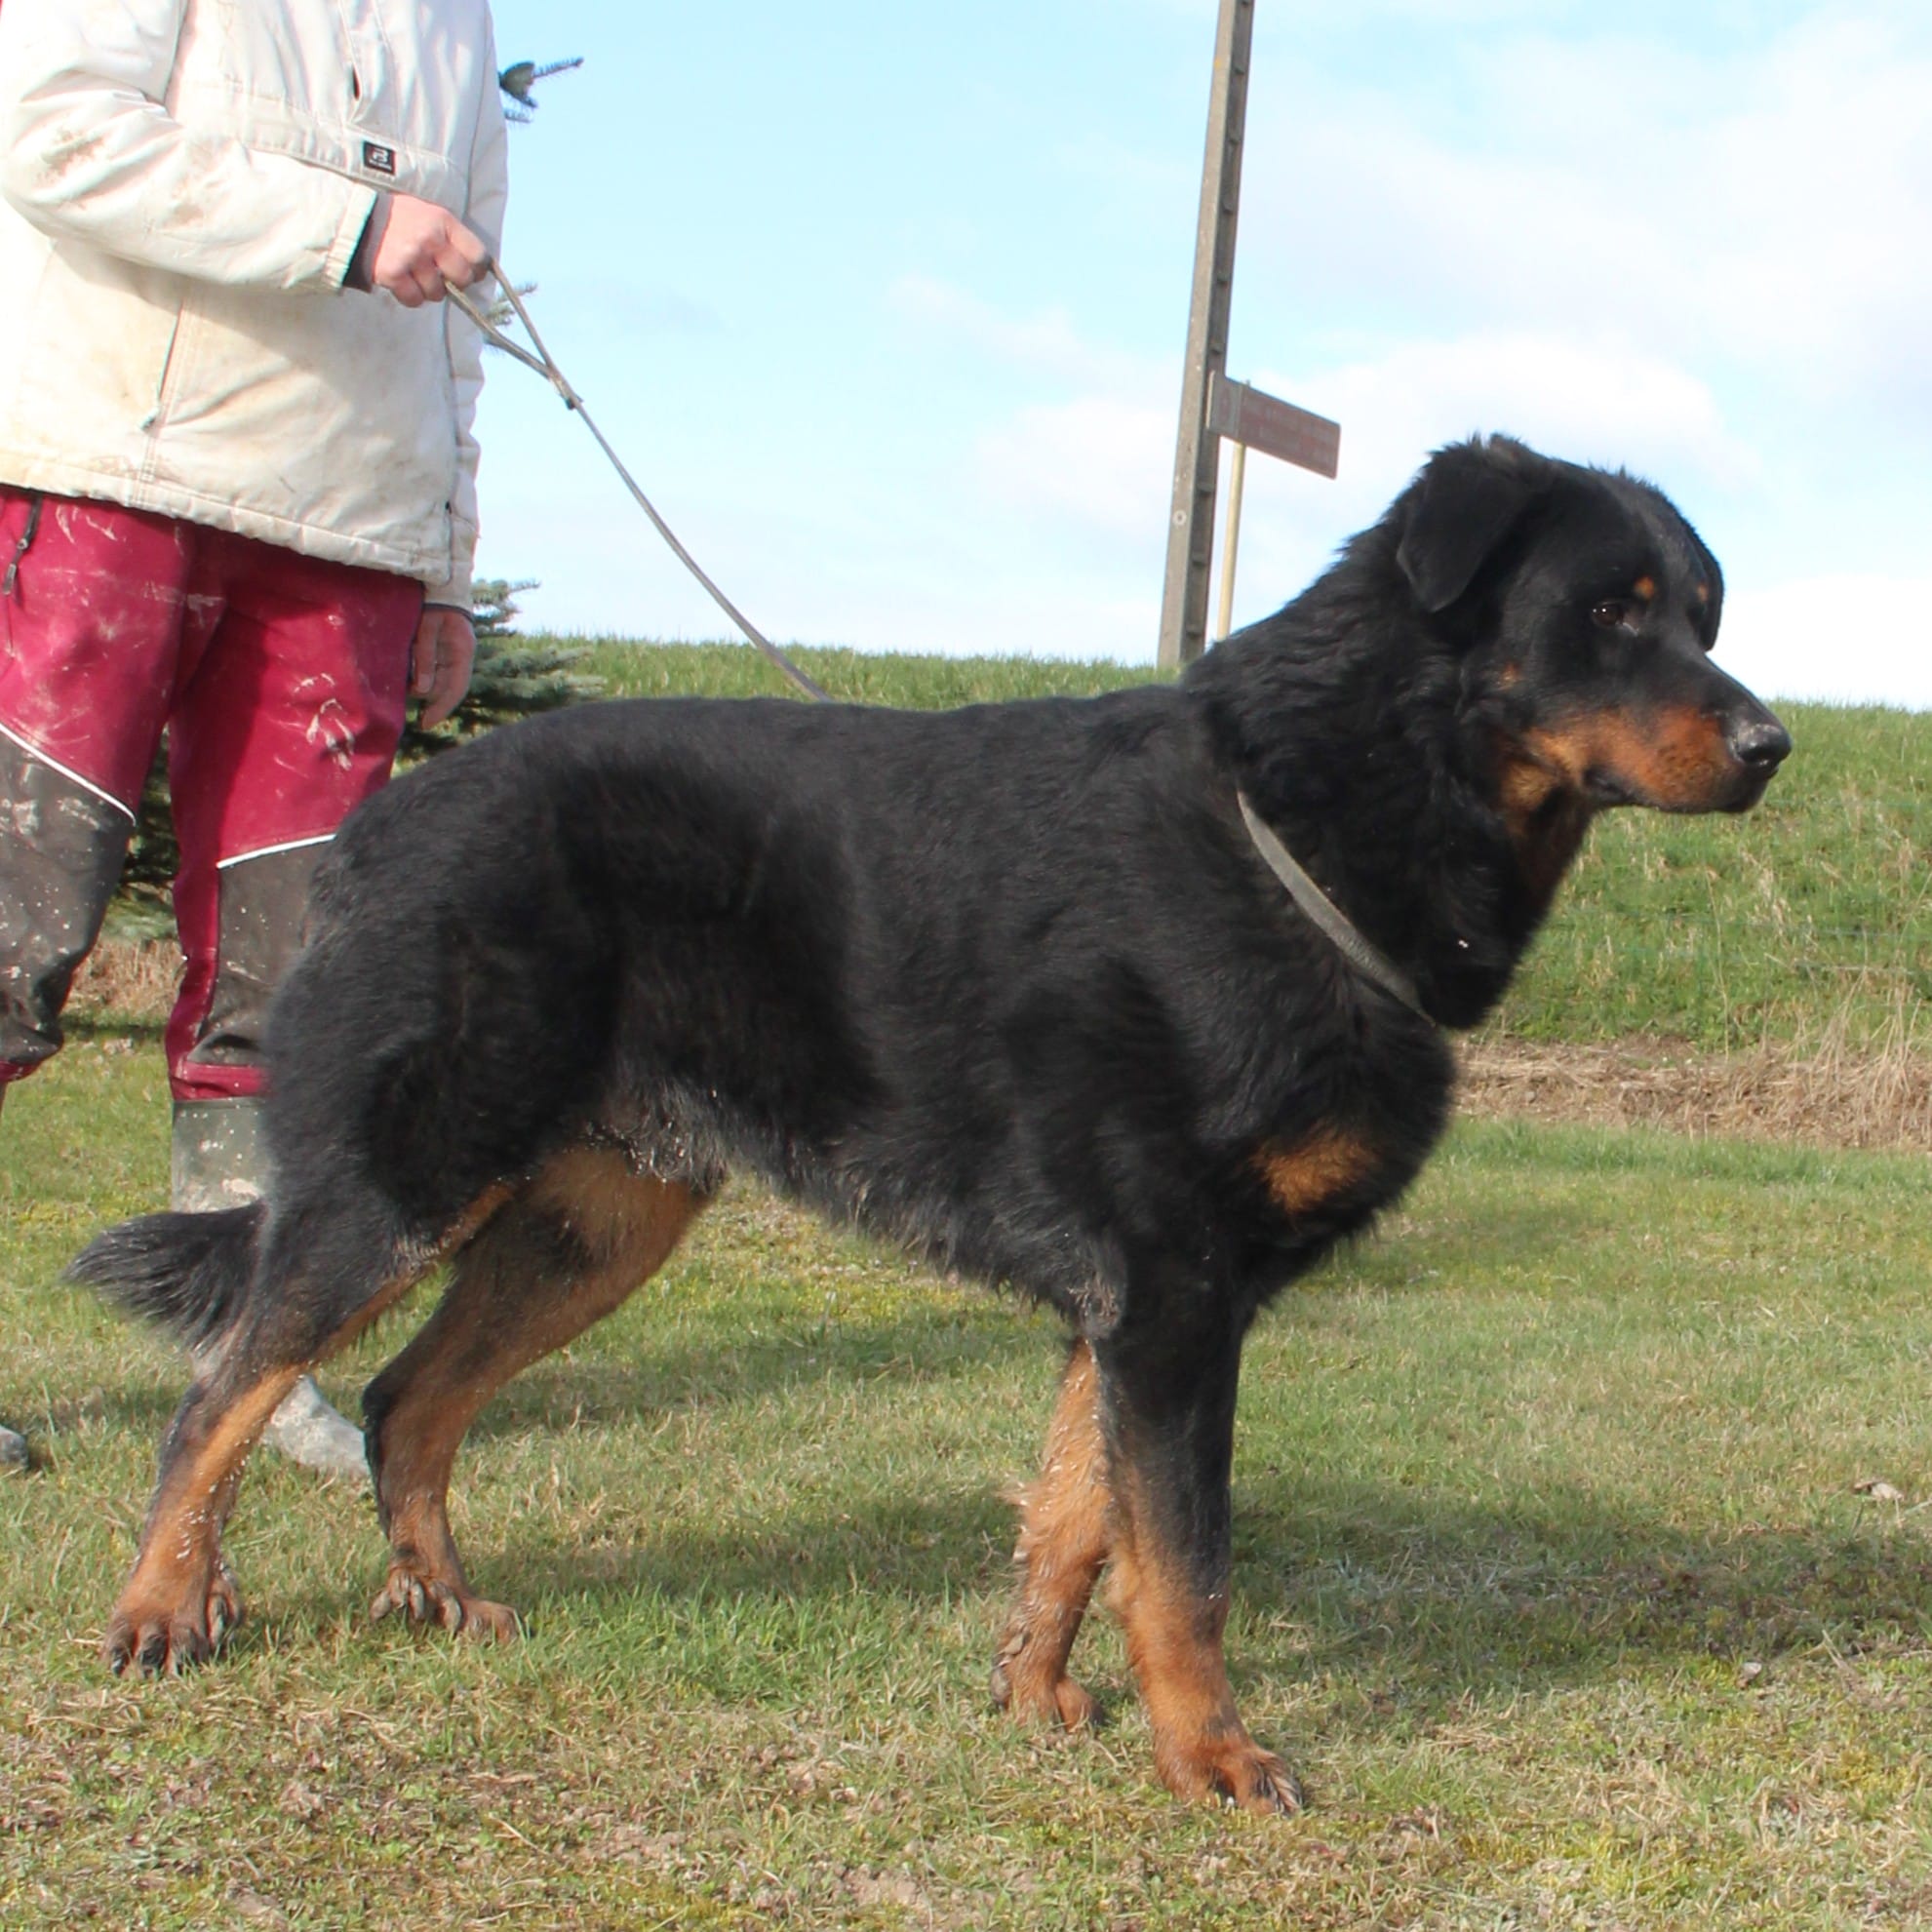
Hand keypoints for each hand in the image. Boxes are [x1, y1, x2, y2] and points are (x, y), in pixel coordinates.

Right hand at [367, 194, 489, 307]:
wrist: (357, 218)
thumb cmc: (398, 218)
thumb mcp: (428, 215)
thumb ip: (451, 236)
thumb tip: (477, 267)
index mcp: (443, 221)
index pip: (477, 255)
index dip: (477, 269)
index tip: (472, 273)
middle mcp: (430, 239)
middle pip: (462, 278)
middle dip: (456, 283)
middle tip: (442, 278)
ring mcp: (412, 257)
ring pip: (437, 293)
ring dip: (429, 291)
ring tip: (417, 277)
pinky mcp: (393, 274)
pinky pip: (415, 300)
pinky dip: (411, 297)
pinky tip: (403, 284)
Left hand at [410, 606, 476, 728]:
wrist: (440, 585)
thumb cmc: (433, 603)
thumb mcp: (427, 629)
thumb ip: (425, 658)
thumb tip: (422, 690)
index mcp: (462, 652)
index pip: (456, 688)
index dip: (442, 708)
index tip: (427, 723)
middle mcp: (461, 657)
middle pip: (449, 688)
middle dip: (434, 703)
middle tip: (419, 718)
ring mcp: (454, 654)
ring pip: (442, 681)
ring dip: (427, 690)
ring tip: (409, 696)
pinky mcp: (444, 650)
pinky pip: (437, 671)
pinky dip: (426, 679)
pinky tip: (413, 684)